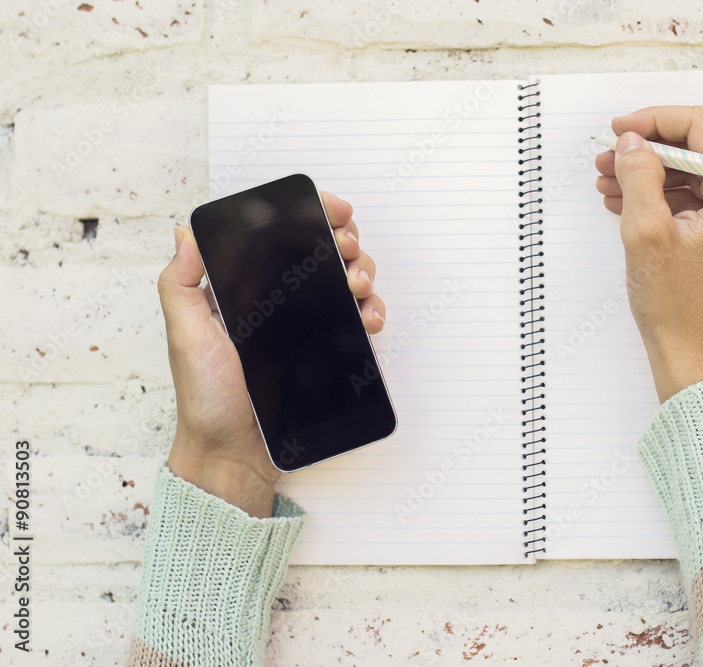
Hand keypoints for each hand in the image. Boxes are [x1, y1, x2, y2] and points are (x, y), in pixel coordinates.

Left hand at [158, 192, 384, 516]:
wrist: (235, 453)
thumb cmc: (206, 399)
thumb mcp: (185, 336)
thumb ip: (180, 285)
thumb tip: (185, 233)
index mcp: (243, 288)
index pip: (280, 237)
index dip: (310, 216)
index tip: (333, 211)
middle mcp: (277, 301)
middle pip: (322, 252)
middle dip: (346, 240)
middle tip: (348, 250)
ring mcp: (305, 325)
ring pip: (347, 281)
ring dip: (363, 272)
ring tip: (358, 285)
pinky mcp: (326, 350)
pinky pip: (358, 321)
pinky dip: (372, 311)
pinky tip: (369, 318)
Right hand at [595, 106, 702, 401]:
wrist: (693, 357)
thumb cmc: (677, 308)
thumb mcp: (646, 233)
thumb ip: (639, 176)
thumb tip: (632, 142)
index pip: (702, 129)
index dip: (654, 122)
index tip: (620, 129)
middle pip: (699, 149)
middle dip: (648, 150)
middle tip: (607, 158)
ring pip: (696, 174)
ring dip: (651, 174)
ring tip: (609, 182)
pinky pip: (699, 199)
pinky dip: (665, 196)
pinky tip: (627, 202)